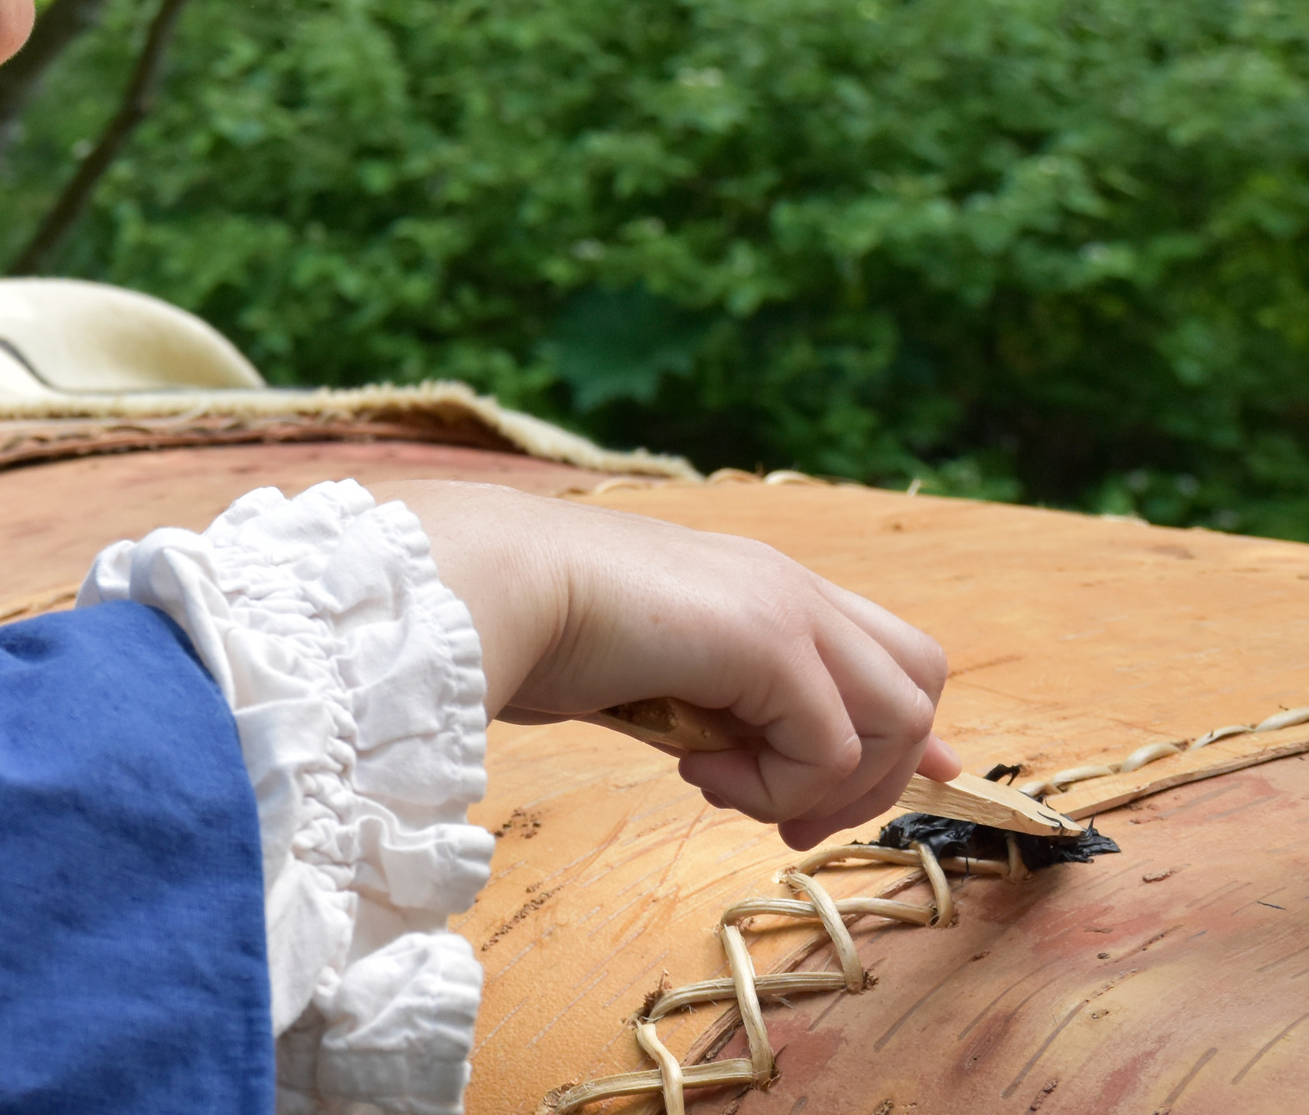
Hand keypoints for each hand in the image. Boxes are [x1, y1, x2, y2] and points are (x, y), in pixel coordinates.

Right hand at [368, 480, 958, 849]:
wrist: (486, 583)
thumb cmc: (530, 627)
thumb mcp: (644, 673)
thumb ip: (704, 704)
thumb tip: (734, 759)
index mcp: (757, 583)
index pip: (885, 648)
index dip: (906, 730)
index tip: (894, 788)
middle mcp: (786, 584)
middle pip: (919, 680)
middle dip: (878, 773)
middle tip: (789, 820)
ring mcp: (785, 605)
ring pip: (898, 719)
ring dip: (824, 787)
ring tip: (727, 792)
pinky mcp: (767, 639)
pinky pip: (829, 747)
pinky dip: (775, 787)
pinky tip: (693, 770)